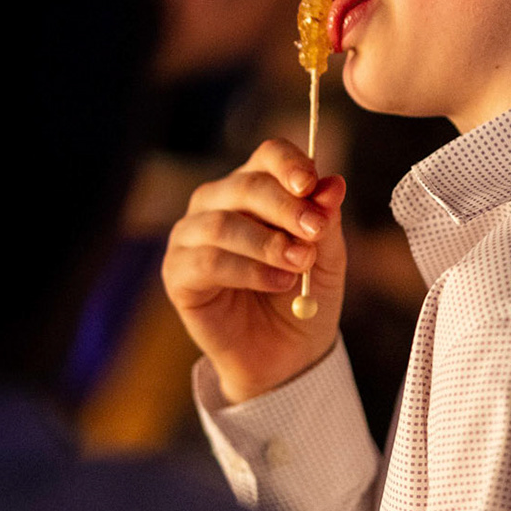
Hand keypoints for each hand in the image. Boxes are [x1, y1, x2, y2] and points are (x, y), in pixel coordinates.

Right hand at [163, 137, 347, 404]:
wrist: (285, 355)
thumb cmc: (303, 296)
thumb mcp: (326, 258)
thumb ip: (325, 221)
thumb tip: (333, 183)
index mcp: (253, 188)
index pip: (267, 156)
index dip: (289, 164)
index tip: (311, 184)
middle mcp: (216, 203)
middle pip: (246, 186)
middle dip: (285, 207)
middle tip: (314, 232)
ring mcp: (191, 236)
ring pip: (223, 224)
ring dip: (268, 244)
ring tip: (299, 265)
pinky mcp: (177, 273)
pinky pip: (209, 262)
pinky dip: (248, 271)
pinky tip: (278, 283)